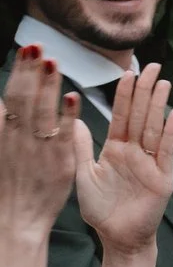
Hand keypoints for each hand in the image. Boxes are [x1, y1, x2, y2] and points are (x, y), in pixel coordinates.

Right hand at [0, 49, 78, 240]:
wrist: (15, 219)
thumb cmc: (9, 183)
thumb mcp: (1, 150)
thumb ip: (4, 125)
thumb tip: (1, 102)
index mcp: (5, 134)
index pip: (12, 95)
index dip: (20, 72)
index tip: (27, 50)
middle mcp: (18, 138)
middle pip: (25, 98)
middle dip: (32, 71)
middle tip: (39, 46)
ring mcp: (37, 150)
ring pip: (42, 111)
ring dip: (48, 86)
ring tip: (53, 62)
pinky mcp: (57, 162)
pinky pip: (63, 135)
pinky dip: (66, 116)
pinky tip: (71, 97)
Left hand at [76, 66, 172, 256]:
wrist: (118, 237)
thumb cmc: (101, 210)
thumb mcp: (83, 175)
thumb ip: (81, 148)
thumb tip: (74, 120)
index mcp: (115, 150)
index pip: (120, 116)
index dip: (124, 95)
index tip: (129, 72)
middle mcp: (134, 152)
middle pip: (140, 116)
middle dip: (145, 90)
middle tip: (152, 66)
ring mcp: (150, 163)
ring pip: (153, 128)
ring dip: (158, 105)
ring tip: (163, 82)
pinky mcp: (163, 177)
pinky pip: (166, 151)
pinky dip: (170, 133)